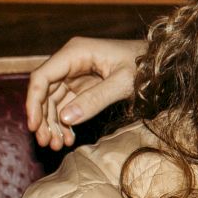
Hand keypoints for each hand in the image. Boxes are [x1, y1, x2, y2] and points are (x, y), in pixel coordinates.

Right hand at [25, 36, 142, 148]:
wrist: (163, 63)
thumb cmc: (146, 66)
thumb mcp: (123, 83)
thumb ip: (96, 99)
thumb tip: (66, 118)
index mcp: (75, 52)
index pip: (42, 77)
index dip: (33, 102)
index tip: (34, 125)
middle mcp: (71, 61)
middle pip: (45, 91)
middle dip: (44, 118)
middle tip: (46, 142)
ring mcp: (76, 73)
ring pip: (55, 101)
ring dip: (54, 123)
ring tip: (57, 145)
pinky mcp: (84, 85)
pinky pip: (69, 104)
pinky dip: (67, 121)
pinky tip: (69, 138)